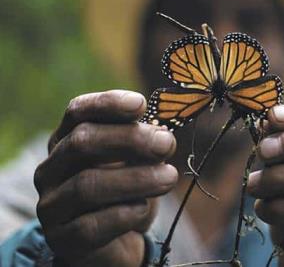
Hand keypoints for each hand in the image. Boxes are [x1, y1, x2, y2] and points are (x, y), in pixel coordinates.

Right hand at [34, 90, 177, 266]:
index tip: (141, 104)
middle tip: (167, 143)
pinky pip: (90, 225)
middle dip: (129, 140)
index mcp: (67, 140)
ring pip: (87, 185)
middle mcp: (52, 169)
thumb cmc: (126, 192)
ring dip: (136, 178)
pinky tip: (143, 209)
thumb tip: (162, 136)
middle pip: (82, 142)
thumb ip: (145, 147)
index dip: (107, 104)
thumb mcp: (138, 163)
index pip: (77, 112)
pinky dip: (124, 214)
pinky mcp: (61, 238)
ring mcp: (51, 204)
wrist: (114, 242)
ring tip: (169, 177)